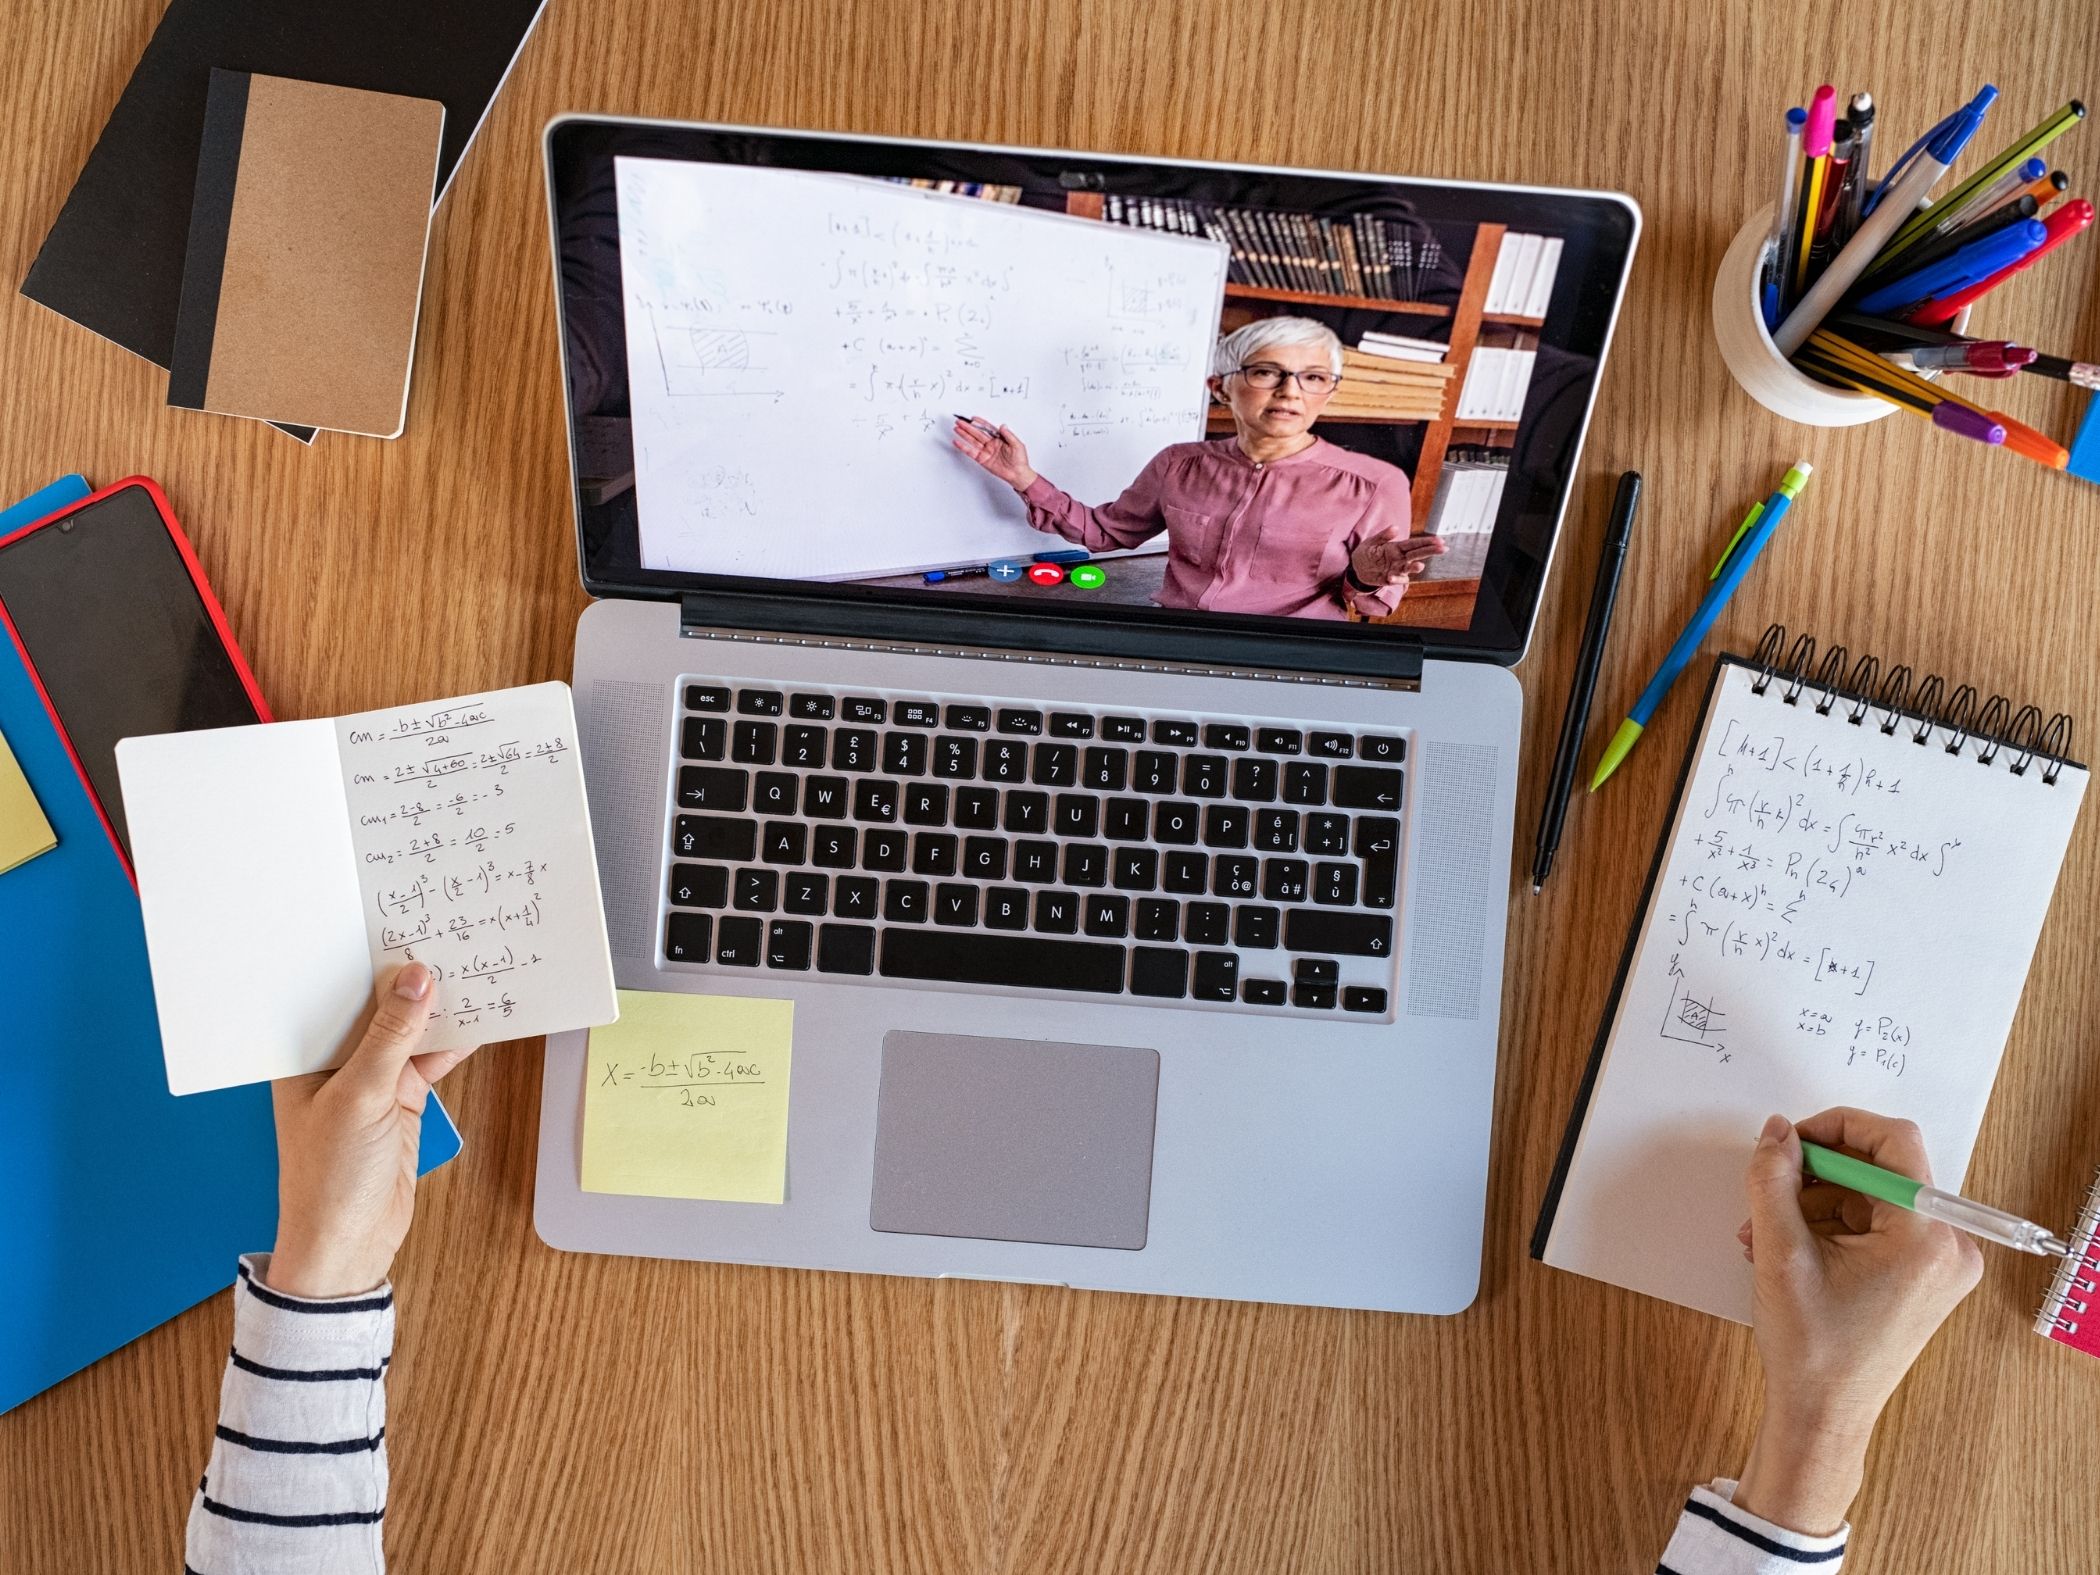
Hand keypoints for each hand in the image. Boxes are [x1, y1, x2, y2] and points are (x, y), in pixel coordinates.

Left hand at [265, 962, 476, 1298]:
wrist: (348, 1245)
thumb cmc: (329, 1178)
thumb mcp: (361, 1098)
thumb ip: (391, 1037)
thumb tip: (416, 979)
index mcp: (305, 1056)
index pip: (337, 995)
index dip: (367, 961)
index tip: (401, 924)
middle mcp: (335, 1063)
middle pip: (378, 1009)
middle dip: (410, 979)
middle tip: (446, 936)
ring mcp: (371, 1082)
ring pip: (410, 1032)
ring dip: (438, 1009)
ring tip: (472, 967)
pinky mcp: (401, 1101)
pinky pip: (430, 1060)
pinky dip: (454, 1042)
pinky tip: (480, 1017)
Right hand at [951, 417, 1036, 491]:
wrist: (1018, 474)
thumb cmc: (1020, 461)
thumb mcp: (1017, 445)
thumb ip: (1009, 435)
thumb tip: (1003, 426)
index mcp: (999, 439)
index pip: (988, 428)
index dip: (980, 423)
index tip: (973, 418)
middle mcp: (991, 444)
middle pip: (977, 433)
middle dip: (968, 427)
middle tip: (960, 422)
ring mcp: (986, 451)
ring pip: (973, 440)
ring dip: (964, 434)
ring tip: (957, 428)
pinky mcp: (982, 459)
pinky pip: (971, 452)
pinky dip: (963, 447)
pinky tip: (957, 442)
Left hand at [1350, 532, 1445, 586]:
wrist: (1357, 567)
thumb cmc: (1367, 551)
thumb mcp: (1372, 541)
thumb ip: (1383, 536)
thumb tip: (1396, 528)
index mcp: (1398, 547)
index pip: (1415, 544)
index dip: (1427, 542)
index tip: (1440, 540)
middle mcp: (1400, 558)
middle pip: (1417, 554)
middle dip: (1430, 551)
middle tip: (1444, 548)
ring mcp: (1396, 569)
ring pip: (1409, 568)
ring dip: (1414, 568)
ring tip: (1420, 566)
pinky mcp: (1389, 579)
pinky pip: (1395, 580)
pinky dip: (1395, 579)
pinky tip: (1391, 577)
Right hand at [1733, 1109, 1982, 1533]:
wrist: (1824, 1415)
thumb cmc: (1811, 1349)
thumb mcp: (1780, 1253)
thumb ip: (1773, 1179)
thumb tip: (1776, 1131)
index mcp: (1925, 1239)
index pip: (1894, 1142)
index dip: (1838, 1126)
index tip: (1793, 1141)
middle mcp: (1948, 1246)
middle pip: (1883, 1169)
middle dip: (1818, 1172)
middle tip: (1770, 1190)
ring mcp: (1940, 1264)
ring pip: (1874, 1196)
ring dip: (1816, 1201)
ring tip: (1767, 1231)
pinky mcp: (1925, 1276)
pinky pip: (1879, 1223)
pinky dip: (1833, 1225)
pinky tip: (1791, 1248)